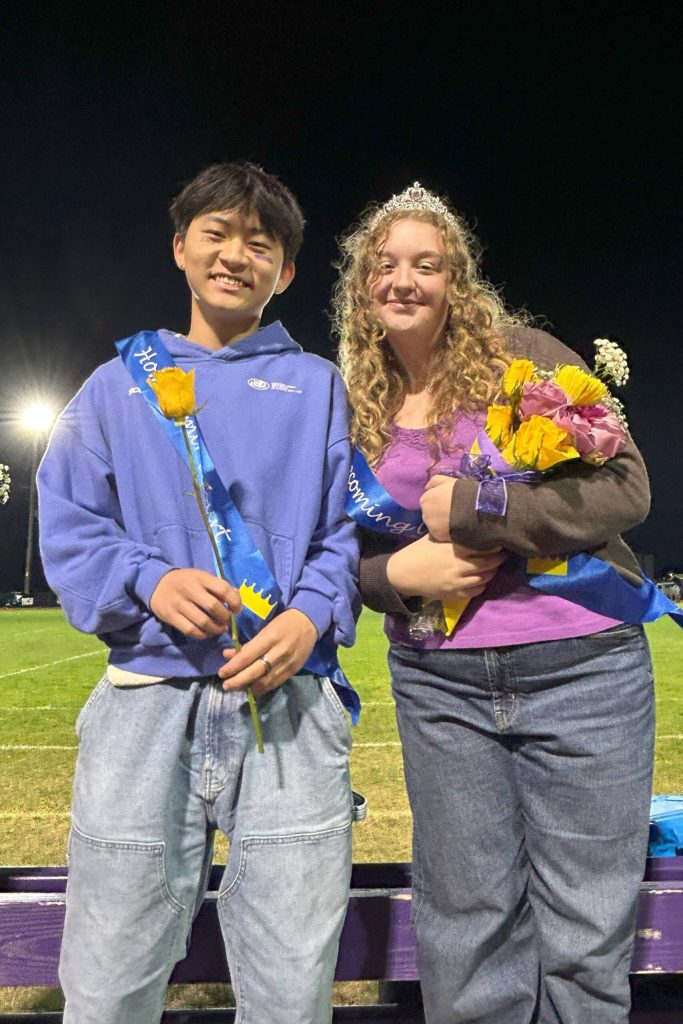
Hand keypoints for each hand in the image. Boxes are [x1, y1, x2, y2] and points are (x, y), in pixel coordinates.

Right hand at [150, 568, 240, 638]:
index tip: (237, 610)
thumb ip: (218, 587)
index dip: (234, 601)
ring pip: (203, 622)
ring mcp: (178, 603)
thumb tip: (237, 600)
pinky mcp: (170, 616)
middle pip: (213, 607)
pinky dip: (202, 635)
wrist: (156, 583)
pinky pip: (190, 630)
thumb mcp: (201, 577)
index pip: (223, 588)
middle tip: (226, 621)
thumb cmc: (185, 581)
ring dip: (215, 629)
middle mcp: (189, 589)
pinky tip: (207, 633)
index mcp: (200, 578)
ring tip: (219, 629)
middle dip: (225, 618)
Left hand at [218, 608, 317, 695]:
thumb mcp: (265, 629)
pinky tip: (253, 689)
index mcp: (269, 638)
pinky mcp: (293, 671)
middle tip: (225, 686)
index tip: (221, 673)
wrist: (310, 622)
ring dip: (248, 688)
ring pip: (264, 682)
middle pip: (254, 672)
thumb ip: (247, 644)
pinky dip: (262, 689)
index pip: (247, 656)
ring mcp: (287, 663)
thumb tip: (227, 655)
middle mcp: (278, 652)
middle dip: (237, 681)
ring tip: (237, 689)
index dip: (232, 667)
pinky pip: (275, 684)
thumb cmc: (284, 622)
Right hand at [387, 534, 505, 603]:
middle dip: (499, 559)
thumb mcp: (435, 538)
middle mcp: (458, 566)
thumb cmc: (419, 551)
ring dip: (492, 572)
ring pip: (484, 579)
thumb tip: (471, 527)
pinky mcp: (454, 594)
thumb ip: (453, 536)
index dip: (494, 545)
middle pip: (488, 564)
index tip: (499, 540)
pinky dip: (482, 585)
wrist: (404, 573)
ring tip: (495, 566)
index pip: (482, 547)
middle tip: (504, 554)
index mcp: (453, 549)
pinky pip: (475, 592)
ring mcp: (457, 582)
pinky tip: (481, 580)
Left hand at [420, 474, 455, 541]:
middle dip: (438, 512)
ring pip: (434, 524)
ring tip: (454, 520)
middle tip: (452, 511)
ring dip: (441, 522)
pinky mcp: (437, 536)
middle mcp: (424, 513)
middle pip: (430, 513)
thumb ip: (434, 481)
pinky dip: (445, 531)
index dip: (438, 501)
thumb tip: (426, 487)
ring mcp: (430, 526)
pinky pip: (440, 533)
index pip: (428, 500)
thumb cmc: (460, 492)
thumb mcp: (447, 480)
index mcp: (425, 499)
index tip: (448, 501)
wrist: (472, 509)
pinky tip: (455, 528)